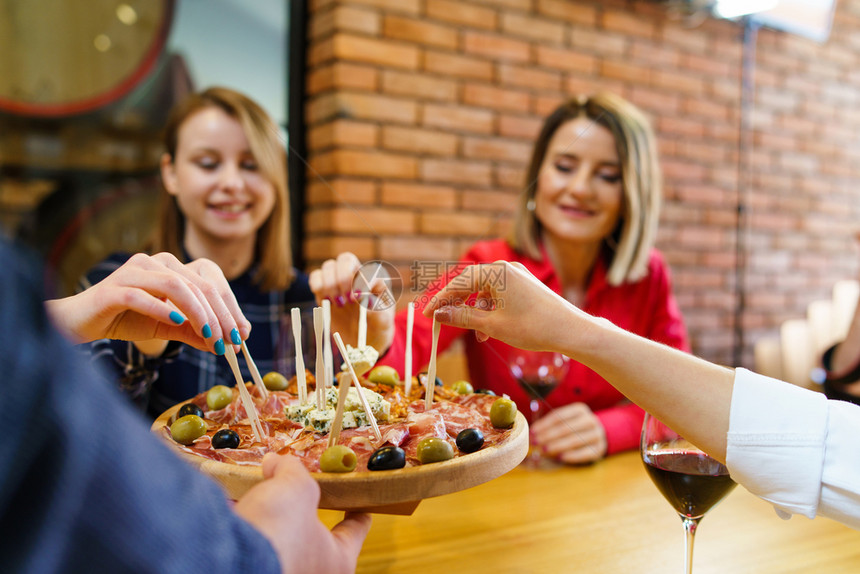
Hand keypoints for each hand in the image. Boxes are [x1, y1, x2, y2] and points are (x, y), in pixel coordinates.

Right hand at [46, 253, 250, 353]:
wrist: (81, 321)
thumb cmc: (126, 319)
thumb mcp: (167, 327)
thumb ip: (194, 332)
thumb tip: (223, 344)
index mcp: (171, 267)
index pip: (210, 284)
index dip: (229, 309)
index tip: (240, 337)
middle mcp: (155, 262)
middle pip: (197, 285)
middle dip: (219, 315)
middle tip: (229, 342)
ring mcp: (133, 271)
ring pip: (175, 286)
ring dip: (197, 313)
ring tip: (210, 336)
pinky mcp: (113, 288)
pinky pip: (142, 295)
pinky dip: (162, 309)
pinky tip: (177, 323)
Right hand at [235, 453, 370, 573]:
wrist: (226, 561)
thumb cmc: (277, 532)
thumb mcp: (296, 488)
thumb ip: (292, 470)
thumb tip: (275, 461)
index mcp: (337, 562)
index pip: (355, 530)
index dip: (356, 508)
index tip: (357, 500)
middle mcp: (311, 573)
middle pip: (312, 534)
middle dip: (300, 509)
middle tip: (297, 489)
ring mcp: (281, 573)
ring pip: (278, 540)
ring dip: (269, 518)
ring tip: (259, 494)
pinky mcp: (249, 569)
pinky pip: (250, 544)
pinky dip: (244, 526)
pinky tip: (233, 510)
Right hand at [309, 252, 394, 352]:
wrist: (364, 339)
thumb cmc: (378, 326)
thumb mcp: (384, 322)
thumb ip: (378, 311)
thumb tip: (364, 300)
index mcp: (374, 280)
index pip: (366, 269)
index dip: (361, 281)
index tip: (358, 299)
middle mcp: (356, 276)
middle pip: (345, 259)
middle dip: (343, 278)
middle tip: (346, 300)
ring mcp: (339, 282)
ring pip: (328, 266)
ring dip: (329, 284)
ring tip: (337, 303)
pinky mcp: (324, 290)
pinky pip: (315, 277)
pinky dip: (317, 286)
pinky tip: (326, 302)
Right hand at [423, 261, 580, 353]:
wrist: (571, 330)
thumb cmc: (533, 327)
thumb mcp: (492, 325)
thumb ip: (462, 317)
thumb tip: (439, 314)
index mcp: (497, 272)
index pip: (458, 282)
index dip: (440, 299)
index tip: (426, 313)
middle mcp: (506, 268)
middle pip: (470, 284)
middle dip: (456, 304)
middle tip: (440, 321)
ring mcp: (516, 276)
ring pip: (484, 291)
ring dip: (475, 311)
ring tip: (477, 334)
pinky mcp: (524, 285)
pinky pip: (497, 294)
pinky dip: (489, 310)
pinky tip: (489, 329)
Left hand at [531, 403, 606, 463]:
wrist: (599, 435)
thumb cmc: (575, 427)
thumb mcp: (566, 420)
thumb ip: (551, 424)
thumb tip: (532, 433)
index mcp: (579, 409)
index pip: (558, 416)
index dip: (544, 424)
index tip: (532, 432)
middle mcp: (590, 420)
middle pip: (565, 428)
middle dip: (547, 435)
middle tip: (535, 442)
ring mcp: (597, 434)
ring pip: (574, 440)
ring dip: (557, 446)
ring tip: (544, 450)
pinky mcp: (599, 448)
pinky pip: (584, 453)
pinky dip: (571, 455)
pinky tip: (560, 457)